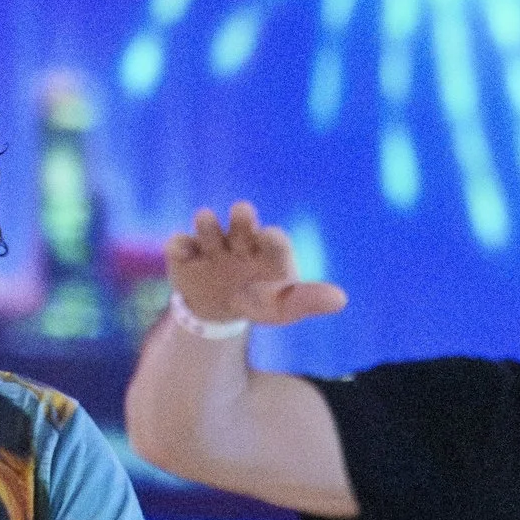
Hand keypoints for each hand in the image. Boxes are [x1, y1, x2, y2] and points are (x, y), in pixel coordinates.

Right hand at [166, 203, 347, 330]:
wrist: (218, 308)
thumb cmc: (258, 300)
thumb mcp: (282, 307)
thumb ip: (307, 300)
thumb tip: (341, 300)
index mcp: (267, 248)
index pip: (274, 240)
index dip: (272, 239)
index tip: (270, 236)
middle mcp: (240, 240)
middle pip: (242, 223)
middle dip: (242, 218)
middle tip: (243, 211)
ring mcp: (211, 245)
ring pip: (208, 228)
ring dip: (207, 225)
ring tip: (206, 219)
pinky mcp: (185, 255)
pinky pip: (178, 246)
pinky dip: (178, 246)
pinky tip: (182, 251)